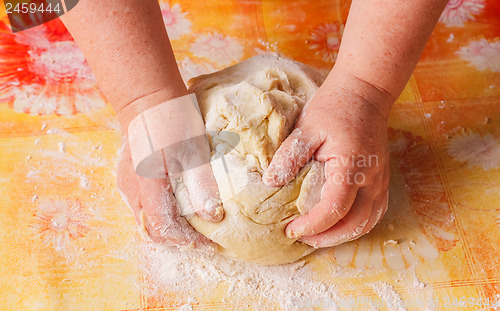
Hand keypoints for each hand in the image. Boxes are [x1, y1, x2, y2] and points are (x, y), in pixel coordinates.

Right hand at [116, 91, 223, 248]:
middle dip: (177, 239)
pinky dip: (160, 215)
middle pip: (151, 230)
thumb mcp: (194, 150)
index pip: (164, 227)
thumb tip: (213, 216)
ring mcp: (125, 184)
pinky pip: (142, 207)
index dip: (188, 240)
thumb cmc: (172, 119)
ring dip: (168, 228)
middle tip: (202, 238)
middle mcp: (130, 190)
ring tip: (193, 227)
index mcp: (147, 184)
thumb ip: (202, 184)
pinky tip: (179, 209)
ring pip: (145, 220)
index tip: (210, 242)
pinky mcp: (128, 178)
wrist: (147, 98)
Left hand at [262, 72, 391, 247]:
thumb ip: (289, 155)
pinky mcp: (381, 180)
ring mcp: (380, 181)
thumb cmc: (334, 108)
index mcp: (351, 166)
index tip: (290, 229)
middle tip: (301, 237)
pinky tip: (338, 225)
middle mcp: (372, 178)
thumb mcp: (306, 127)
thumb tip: (270, 182)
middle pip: (355, 224)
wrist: (364, 94)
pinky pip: (374, 212)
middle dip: (327, 237)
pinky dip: (356, 225)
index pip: (334, 208)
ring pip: (368, 222)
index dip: (312, 225)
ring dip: (343, 235)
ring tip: (317, 236)